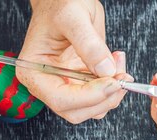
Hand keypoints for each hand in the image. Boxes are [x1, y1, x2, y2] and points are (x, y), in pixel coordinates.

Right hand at [17, 0, 132, 123]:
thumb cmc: (59, 3)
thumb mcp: (73, 17)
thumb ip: (89, 45)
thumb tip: (106, 70)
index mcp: (34, 72)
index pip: (61, 100)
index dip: (89, 96)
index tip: (112, 83)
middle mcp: (48, 83)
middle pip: (76, 111)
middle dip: (103, 99)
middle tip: (122, 78)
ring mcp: (65, 84)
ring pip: (91, 108)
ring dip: (112, 93)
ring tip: (119, 63)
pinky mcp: (81, 82)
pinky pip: (100, 96)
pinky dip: (114, 86)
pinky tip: (117, 63)